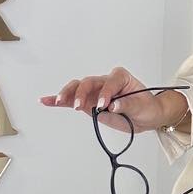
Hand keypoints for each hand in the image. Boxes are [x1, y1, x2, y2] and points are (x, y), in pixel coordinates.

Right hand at [39, 68, 184, 137]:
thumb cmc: (145, 107)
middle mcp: (105, 81)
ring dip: (67, 94)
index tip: (104, 105)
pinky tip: (46, 101)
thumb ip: (128, 104)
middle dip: (81, 92)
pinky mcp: (88, 103)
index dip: (105, 93)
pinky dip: (58, 100)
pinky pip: (71, 100)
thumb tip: (114, 105)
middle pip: (88, 82)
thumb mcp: (142, 106)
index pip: (109, 82)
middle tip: (79, 105)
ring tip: (58, 101)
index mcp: (120, 77)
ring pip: (77, 88)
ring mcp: (95, 92)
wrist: (145, 116)